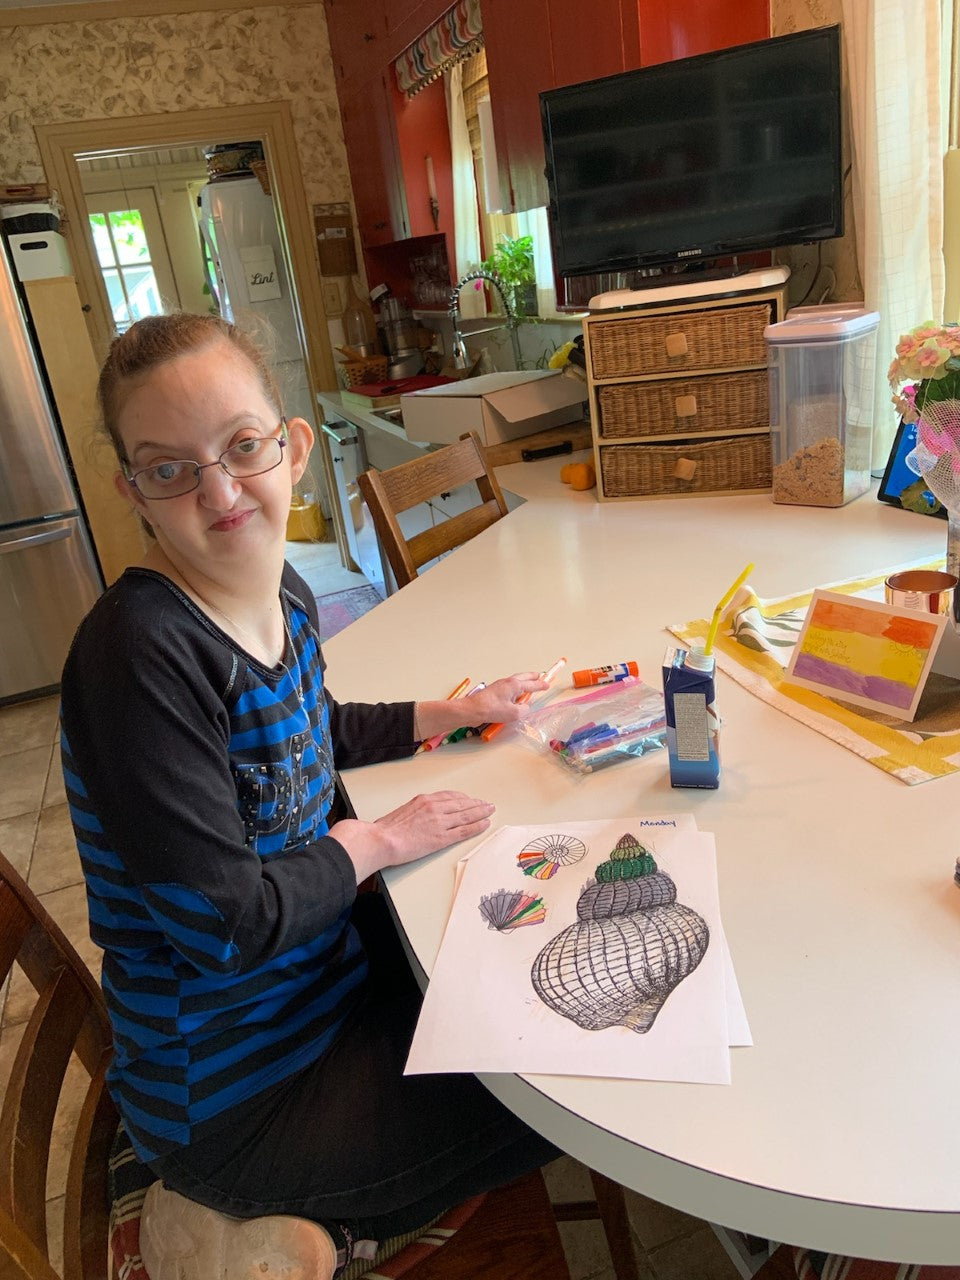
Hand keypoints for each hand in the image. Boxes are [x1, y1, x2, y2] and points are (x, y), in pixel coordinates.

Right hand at [330, 790, 494, 879]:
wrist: (382, 839)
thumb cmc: (387, 829)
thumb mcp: (403, 811)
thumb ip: (417, 811)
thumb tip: (423, 817)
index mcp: (424, 800)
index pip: (449, 796)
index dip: (463, 798)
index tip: (470, 799)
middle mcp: (434, 807)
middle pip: (461, 803)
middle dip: (476, 804)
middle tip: (486, 804)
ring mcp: (440, 822)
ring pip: (466, 815)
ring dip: (481, 813)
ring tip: (490, 811)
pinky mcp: (442, 837)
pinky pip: (464, 830)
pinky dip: (476, 826)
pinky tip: (484, 824)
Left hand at [459, 672, 548, 726]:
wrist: (473, 710)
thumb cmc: (493, 710)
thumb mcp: (514, 713)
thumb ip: (524, 709)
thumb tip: (524, 707)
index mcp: (514, 685)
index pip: (532, 684)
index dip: (541, 685)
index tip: (547, 684)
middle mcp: (507, 682)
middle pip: (523, 677)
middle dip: (532, 676)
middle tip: (539, 675)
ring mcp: (499, 685)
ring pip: (515, 680)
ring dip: (523, 680)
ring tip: (529, 683)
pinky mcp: (493, 691)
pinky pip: (508, 686)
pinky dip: (515, 687)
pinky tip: (514, 694)